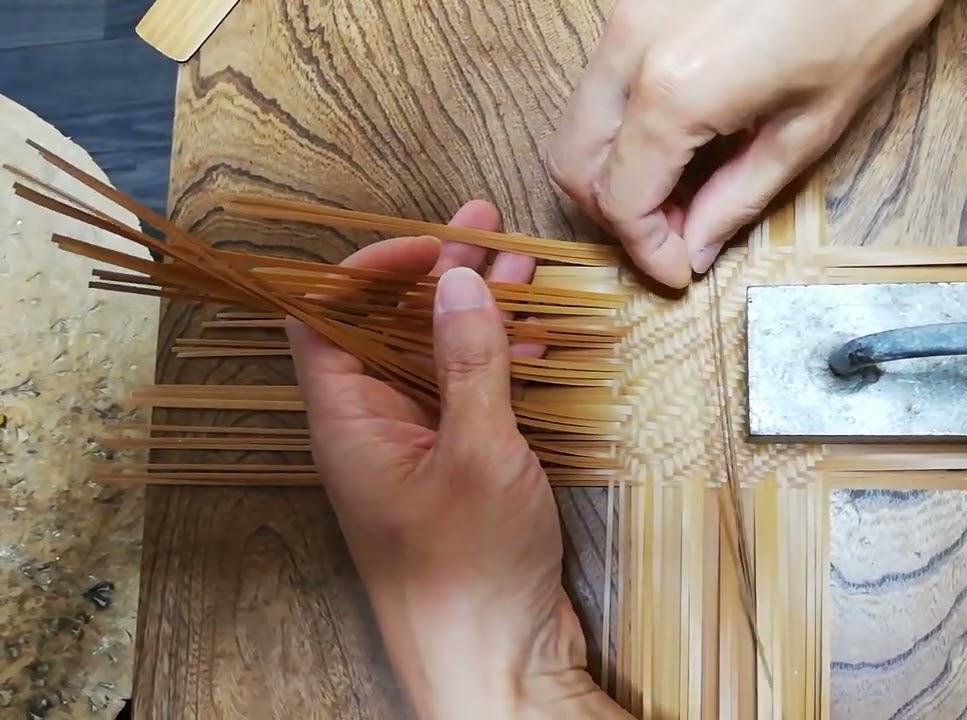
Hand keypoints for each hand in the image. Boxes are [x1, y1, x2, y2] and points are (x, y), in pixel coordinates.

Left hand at [285, 200, 629, 717]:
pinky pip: (473, 399)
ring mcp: (421, 452)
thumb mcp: (477, 453)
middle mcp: (376, 431)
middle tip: (487, 230)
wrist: (498, 665)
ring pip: (440, 360)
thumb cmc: (470, 576)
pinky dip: (503, 364)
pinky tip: (535, 336)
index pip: (326, 318)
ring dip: (478, 313)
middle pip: (391, 330)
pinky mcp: (462, 473)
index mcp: (349, 423)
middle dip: (437, 277)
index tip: (430, 247)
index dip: (368, 271)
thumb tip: (459, 284)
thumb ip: (468, 363)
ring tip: (520, 265)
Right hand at [546, 0, 944, 287]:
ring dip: (611, 170)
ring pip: (577, 120)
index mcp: (676, 90)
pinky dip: (620, 126)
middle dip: (613, 214)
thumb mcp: (806, 131)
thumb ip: (734, 200)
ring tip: (676, 192)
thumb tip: (693, 247)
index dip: (646, 250)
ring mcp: (625, 13)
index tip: (676, 270)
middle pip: (573, 162)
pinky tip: (674, 142)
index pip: (621, 199)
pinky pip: (600, 81)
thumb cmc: (858, 16)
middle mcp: (632, 47)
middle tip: (669, 236)